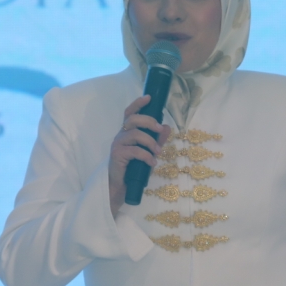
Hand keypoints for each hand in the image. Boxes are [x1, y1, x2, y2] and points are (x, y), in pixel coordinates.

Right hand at [109, 95, 171, 216]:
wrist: (120, 188)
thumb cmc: (133, 170)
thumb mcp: (148, 153)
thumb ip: (157, 140)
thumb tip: (167, 127)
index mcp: (127, 133)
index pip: (130, 113)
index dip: (138, 104)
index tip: (149, 97)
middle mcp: (121, 136)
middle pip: (133, 119)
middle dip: (149, 121)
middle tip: (159, 129)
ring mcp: (117, 145)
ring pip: (135, 134)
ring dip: (150, 142)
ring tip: (158, 152)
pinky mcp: (117, 155)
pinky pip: (135, 150)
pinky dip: (146, 156)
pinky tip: (152, 163)